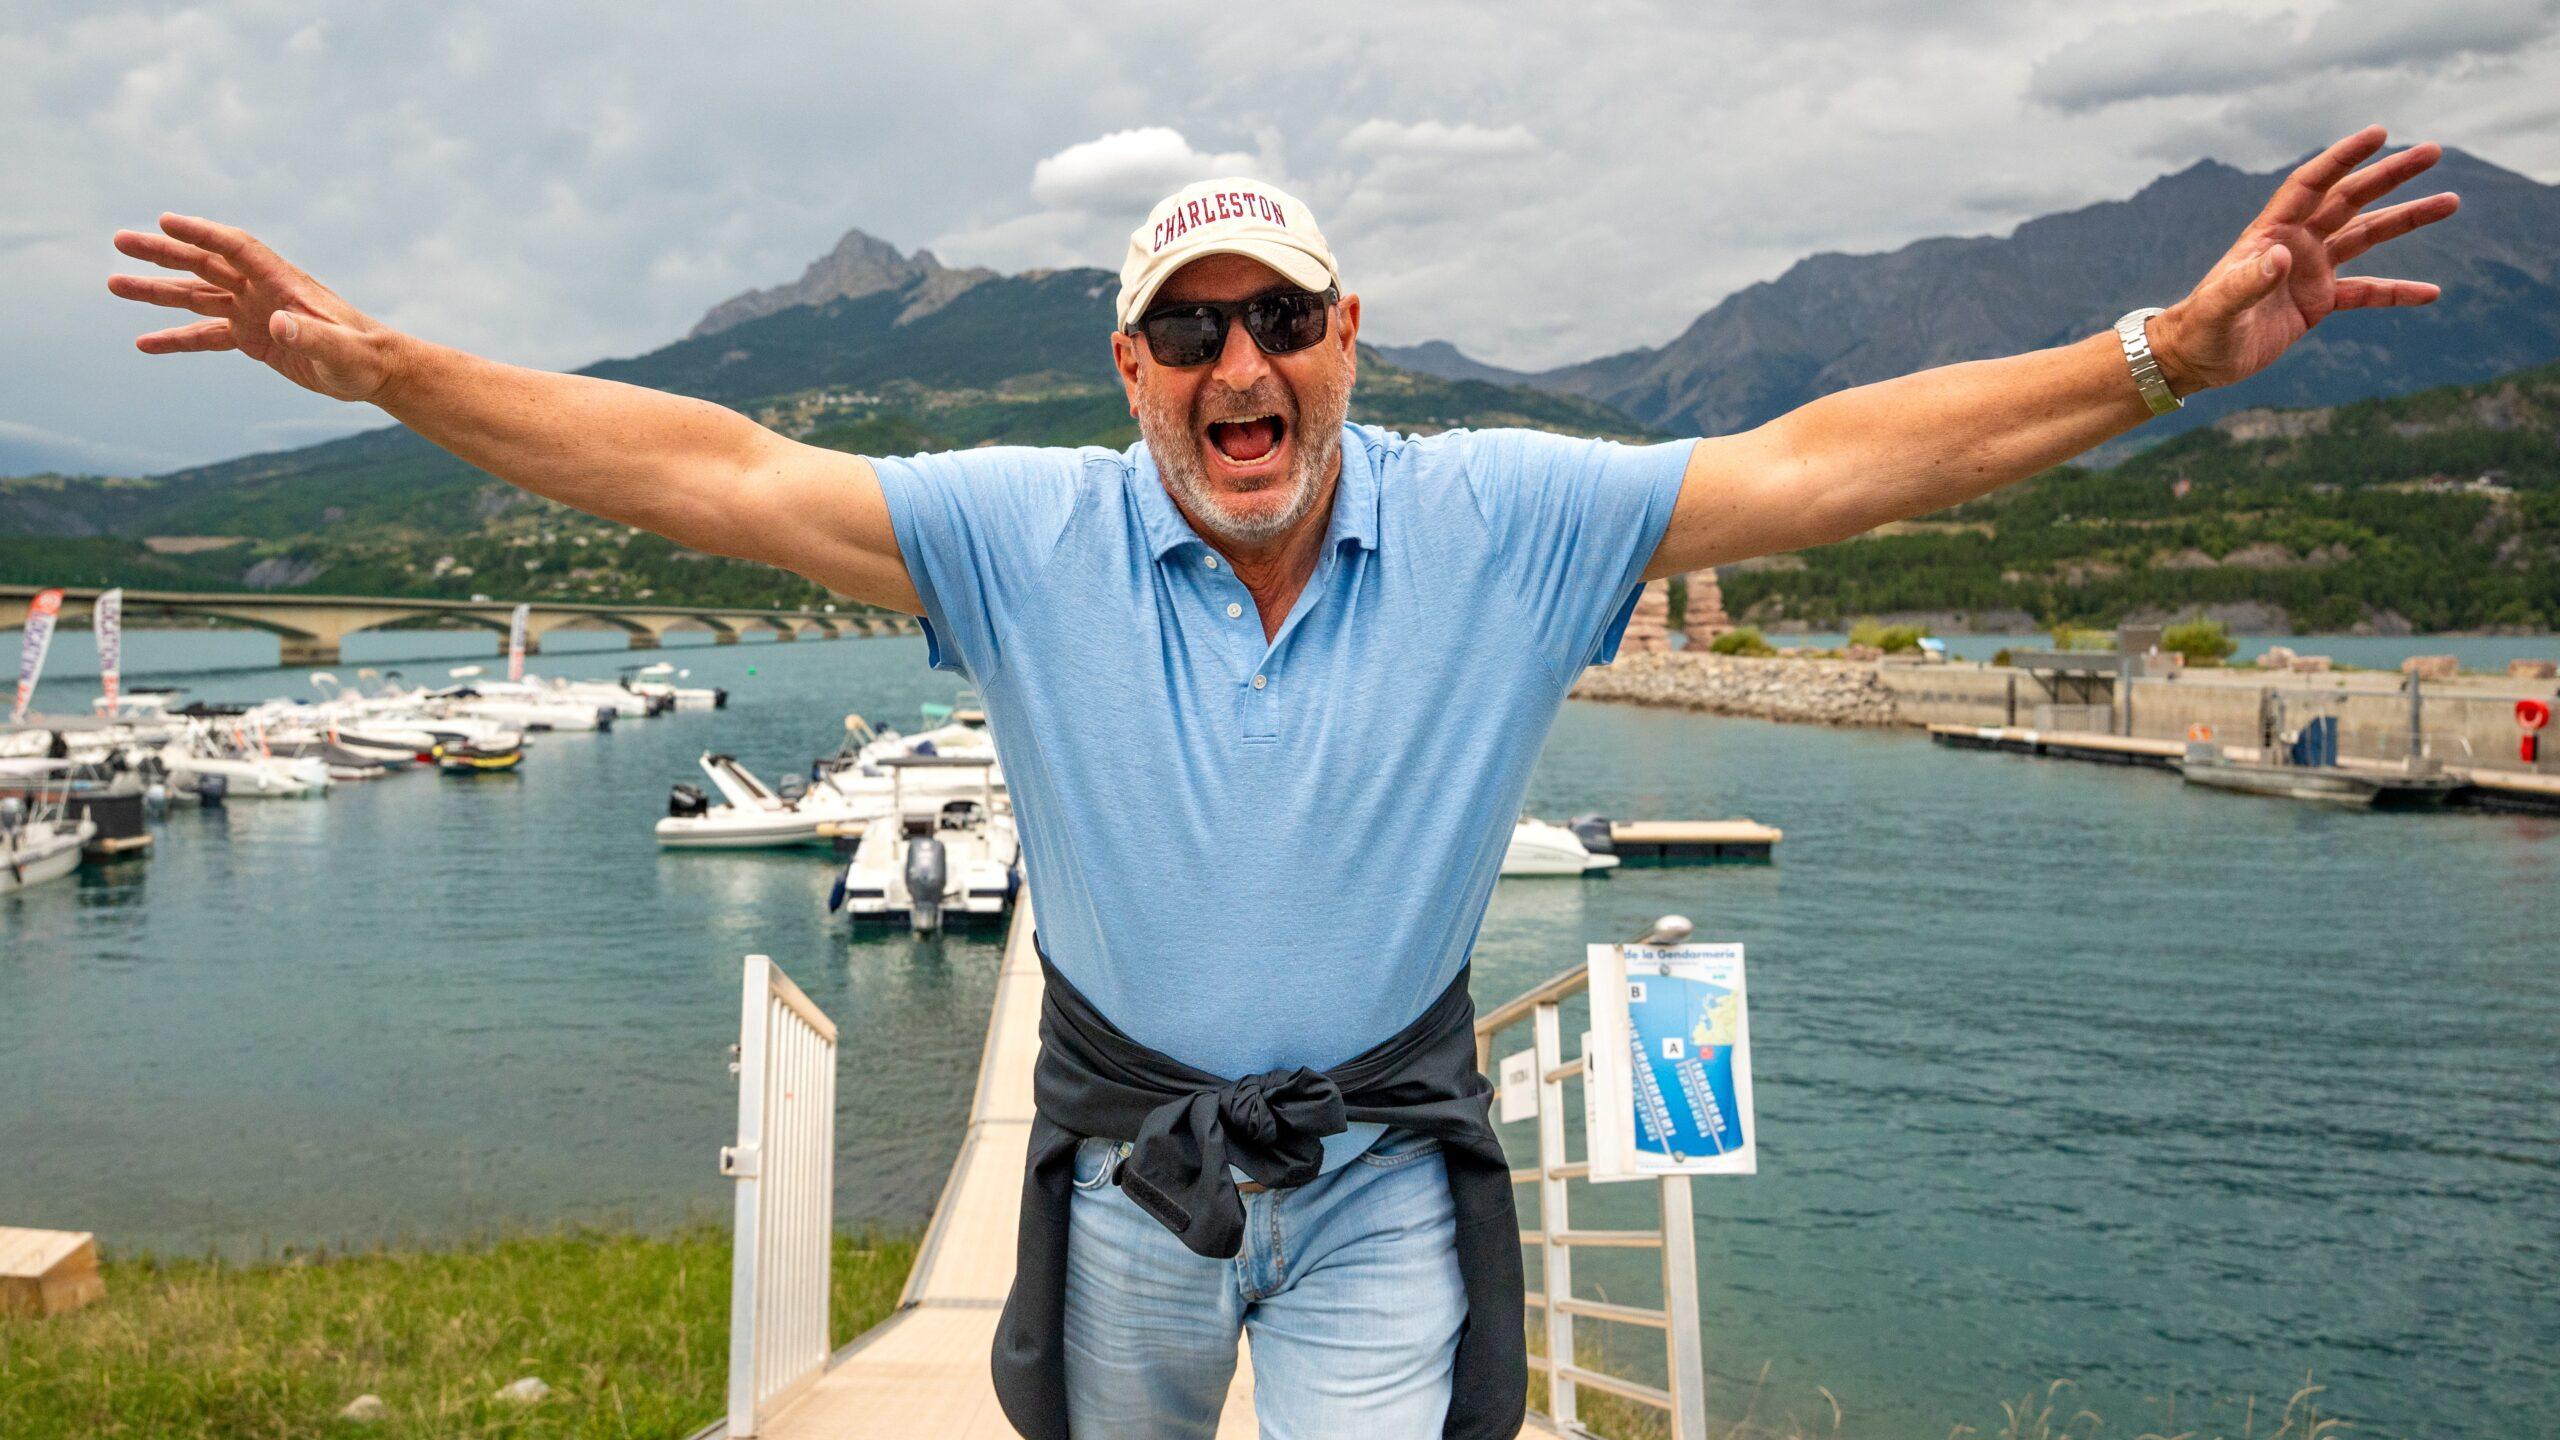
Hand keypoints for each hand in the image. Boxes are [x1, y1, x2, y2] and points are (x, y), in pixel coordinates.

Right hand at [108, 215, 404, 402]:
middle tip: (120, 240)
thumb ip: (312, 336)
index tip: (166, 221)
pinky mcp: (252, 338)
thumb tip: (278, 322)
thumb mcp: (340, 351)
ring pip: (196, 295)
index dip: (203, 233)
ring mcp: (253, 312)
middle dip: (163, 253)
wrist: (374, 371)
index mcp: (283, 283)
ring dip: (156, 290)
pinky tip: (144, 343)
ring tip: (113, 284)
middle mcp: (262, 291)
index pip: (237, 248)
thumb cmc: (362, 357)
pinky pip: (205, 335)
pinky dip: (175, 338)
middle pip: (204, 264)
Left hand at [2148, 126, 2457, 395]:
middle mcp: (2296, 243)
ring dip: (2407, 219)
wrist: (2195, 359)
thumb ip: (2245, 283)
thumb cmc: (2199, 329)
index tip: (2379, 133)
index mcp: (2270, 234)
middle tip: (2433, 151)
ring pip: (2367, 235)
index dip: (2342, 158)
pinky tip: (2431, 292)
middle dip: (2390, 175)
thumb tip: (2279, 256)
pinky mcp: (2318, 301)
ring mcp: (2310, 270)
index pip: (2311, 184)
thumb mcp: (2219, 308)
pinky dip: (2397, 291)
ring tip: (2451, 201)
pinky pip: (2367, 292)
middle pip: (2350, 199)